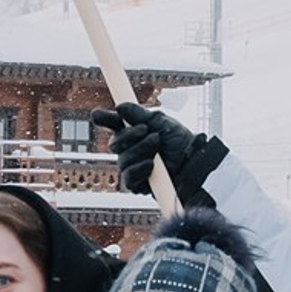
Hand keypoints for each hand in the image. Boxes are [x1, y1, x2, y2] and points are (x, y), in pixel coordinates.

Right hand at [91, 102, 227, 204]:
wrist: (194, 163)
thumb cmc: (181, 143)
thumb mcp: (162, 123)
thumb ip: (140, 115)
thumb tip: (121, 106)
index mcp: (135, 133)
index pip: (115, 125)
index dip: (105, 119)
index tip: (96, 114)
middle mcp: (131, 150)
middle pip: (115, 143)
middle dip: (129, 135)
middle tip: (146, 130)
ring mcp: (133, 167)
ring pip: (123, 160)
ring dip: (140, 151)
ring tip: (157, 146)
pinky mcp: (137, 185)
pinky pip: (128, 178)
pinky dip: (139, 169)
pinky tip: (151, 165)